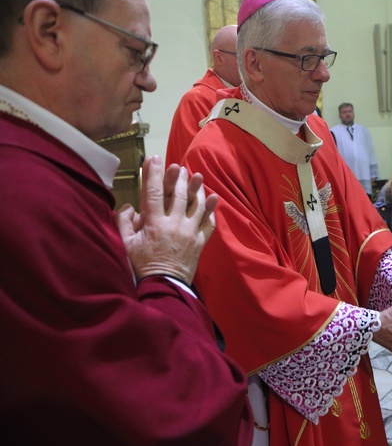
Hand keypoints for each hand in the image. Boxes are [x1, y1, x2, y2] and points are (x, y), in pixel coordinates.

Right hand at [117, 156, 218, 283]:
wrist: (165, 286)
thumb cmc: (143, 265)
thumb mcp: (126, 245)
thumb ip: (124, 223)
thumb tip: (129, 207)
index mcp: (154, 223)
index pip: (152, 192)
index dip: (153, 174)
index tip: (154, 159)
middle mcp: (174, 224)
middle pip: (177, 194)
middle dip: (178, 177)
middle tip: (179, 166)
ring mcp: (190, 232)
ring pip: (196, 205)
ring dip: (197, 189)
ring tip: (197, 176)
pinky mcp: (200, 241)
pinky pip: (209, 222)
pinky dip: (212, 210)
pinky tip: (213, 199)